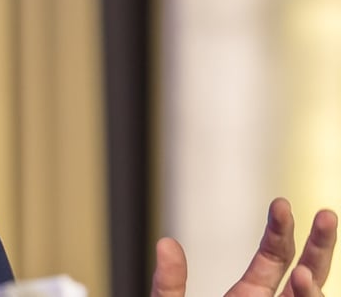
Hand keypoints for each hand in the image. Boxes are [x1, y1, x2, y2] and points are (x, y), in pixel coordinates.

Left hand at [151, 197, 337, 296]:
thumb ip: (168, 285)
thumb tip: (166, 243)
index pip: (274, 257)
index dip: (281, 231)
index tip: (281, 204)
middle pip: (306, 276)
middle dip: (320, 247)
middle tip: (326, 214)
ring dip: (314, 292)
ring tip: (303, 278)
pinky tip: (309, 294)